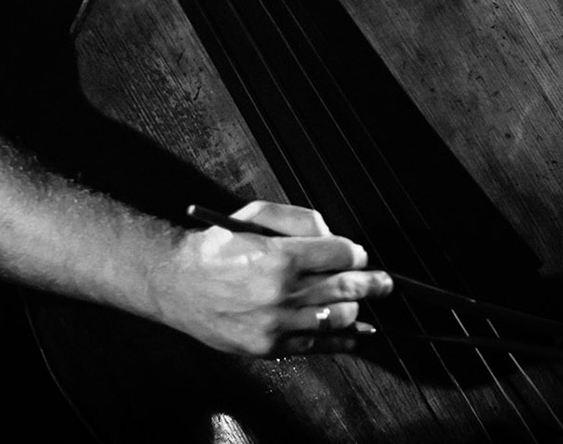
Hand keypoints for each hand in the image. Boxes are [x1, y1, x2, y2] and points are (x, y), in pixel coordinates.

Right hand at [149, 199, 390, 355]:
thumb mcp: (253, 215)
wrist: (178, 285)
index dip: (354, 252)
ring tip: (362, 300)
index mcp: (280, 257)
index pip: (339, 254)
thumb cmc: (216, 247)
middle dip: (371, 282)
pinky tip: (358, 334)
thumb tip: (332, 235)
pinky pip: (318, 345)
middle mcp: (282, 293)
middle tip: (384, 281)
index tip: (358, 253)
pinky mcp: (270, 346)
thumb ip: (297, 219)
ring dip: (356, 307)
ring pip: (338, 318)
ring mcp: (277, 324)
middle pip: (346, 287)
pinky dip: (343, 340)